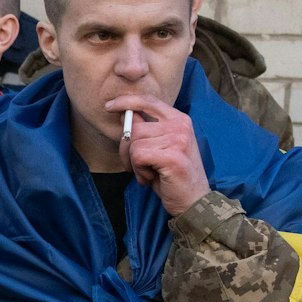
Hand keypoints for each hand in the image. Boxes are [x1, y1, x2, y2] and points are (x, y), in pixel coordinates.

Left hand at [107, 94, 210, 216]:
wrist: (193, 201)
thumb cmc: (172, 176)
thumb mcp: (160, 147)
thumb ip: (146, 129)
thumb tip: (125, 114)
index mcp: (179, 119)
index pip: (148, 101)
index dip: (126, 101)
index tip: (109, 106)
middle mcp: (180, 126)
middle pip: (134, 127)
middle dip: (126, 149)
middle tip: (136, 166)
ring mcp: (178, 139)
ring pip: (134, 143)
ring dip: (134, 163)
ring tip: (149, 172)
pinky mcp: (172, 156)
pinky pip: (138, 156)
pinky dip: (139, 171)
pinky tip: (151, 177)